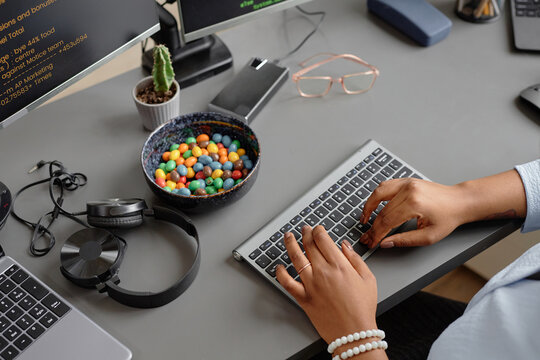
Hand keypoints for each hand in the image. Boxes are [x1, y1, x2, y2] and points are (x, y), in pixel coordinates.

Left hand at [276, 225, 377, 343]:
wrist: (354, 333)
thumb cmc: (362, 309)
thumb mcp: (368, 279)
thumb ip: (355, 259)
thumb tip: (345, 245)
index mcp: (339, 266)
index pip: (323, 239)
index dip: (318, 230)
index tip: (317, 228)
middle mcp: (323, 272)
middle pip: (309, 245)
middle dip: (305, 233)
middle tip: (304, 229)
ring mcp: (311, 285)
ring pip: (295, 258)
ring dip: (290, 244)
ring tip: (288, 237)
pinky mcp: (303, 298)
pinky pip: (287, 282)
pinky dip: (280, 273)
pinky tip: (279, 266)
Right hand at [359, 178, 466, 248]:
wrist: (459, 201)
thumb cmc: (448, 217)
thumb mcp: (429, 236)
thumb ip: (405, 240)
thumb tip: (386, 243)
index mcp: (414, 204)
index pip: (386, 221)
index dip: (376, 234)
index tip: (371, 242)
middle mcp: (408, 191)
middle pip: (381, 210)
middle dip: (372, 226)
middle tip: (366, 236)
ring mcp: (406, 183)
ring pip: (378, 193)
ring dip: (368, 206)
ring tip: (364, 219)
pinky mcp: (406, 181)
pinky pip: (385, 186)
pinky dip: (376, 196)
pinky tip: (374, 205)